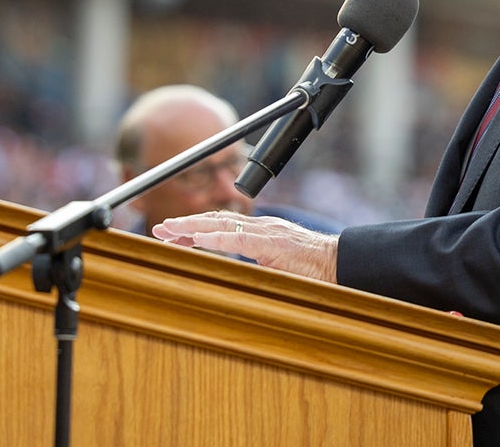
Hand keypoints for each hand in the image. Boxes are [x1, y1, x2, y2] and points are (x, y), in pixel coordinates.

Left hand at [152, 211, 338, 282]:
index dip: (197, 227)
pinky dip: (216, 238)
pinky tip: (197, 239)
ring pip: (222, 224)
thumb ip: (260, 267)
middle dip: (186, 224)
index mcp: (262, 232)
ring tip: (169, 230)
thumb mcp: (281, 267)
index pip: (223, 225)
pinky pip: (239, 238)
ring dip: (192, 226)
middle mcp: (262, 226)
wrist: (341, 264)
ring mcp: (267, 232)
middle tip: (159, 229)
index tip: (174, 233)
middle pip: (216, 220)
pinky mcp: (273, 243)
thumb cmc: (315, 271)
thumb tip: (238, 279)